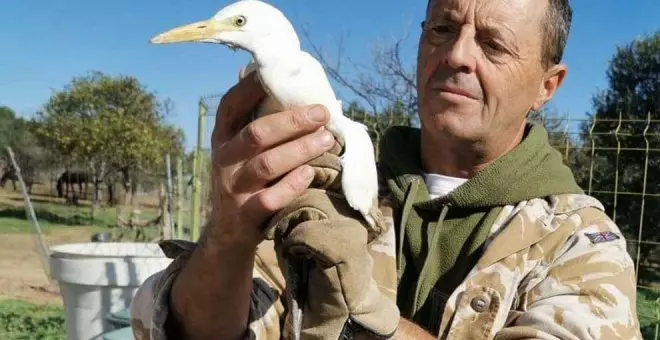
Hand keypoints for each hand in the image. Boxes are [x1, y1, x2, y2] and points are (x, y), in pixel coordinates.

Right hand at [208, 72, 335, 247]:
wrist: (228, 232)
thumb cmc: (244, 178)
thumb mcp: (238, 149)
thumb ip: (251, 117)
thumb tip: (255, 72)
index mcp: (223, 137)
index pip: (231, 106)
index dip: (251, 88)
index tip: (277, 73)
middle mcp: (225, 160)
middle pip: (256, 134)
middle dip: (292, 121)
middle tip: (322, 113)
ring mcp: (234, 188)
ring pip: (266, 165)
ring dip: (299, 149)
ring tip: (327, 139)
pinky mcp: (246, 214)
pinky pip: (270, 198)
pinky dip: (292, 185)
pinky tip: (311, 173)